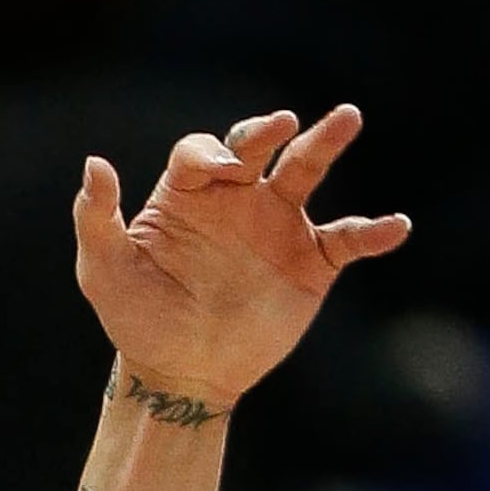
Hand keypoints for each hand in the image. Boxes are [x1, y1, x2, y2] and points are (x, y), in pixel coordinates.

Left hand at [72, 106, 409, 417]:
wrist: (181, 374)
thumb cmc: (137, 319)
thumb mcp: (105, 270)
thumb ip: (97, 218)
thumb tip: (95, 162)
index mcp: (187, 194)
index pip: (201, 152)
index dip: (211, 153)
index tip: (221, 168)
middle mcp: (236, 199)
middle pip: (257, 146)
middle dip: (267, 129)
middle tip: (282, 122)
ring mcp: (277, 226)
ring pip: (306, 172)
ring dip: (325, 143)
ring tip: (347, 116)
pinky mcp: (311, 262)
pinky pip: (348, 239)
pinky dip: (373, 232)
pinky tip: (395, 226)